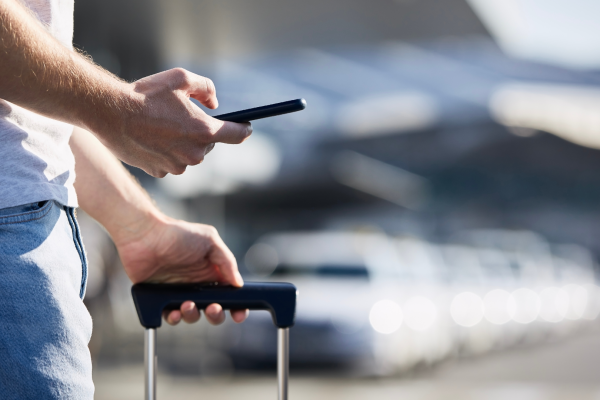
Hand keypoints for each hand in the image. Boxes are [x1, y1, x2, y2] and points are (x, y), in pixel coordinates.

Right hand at [94, 68, 251, 177]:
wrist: (110, 113)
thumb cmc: (146, 94)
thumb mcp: (181, 78)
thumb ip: (206, 88)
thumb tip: (214, 105)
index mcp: (203, 131)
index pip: (236, 135)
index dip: (244, 129)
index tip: (247, 127)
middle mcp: (194, 153)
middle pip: (208, 143)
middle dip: (200, 131)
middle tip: (181, 116)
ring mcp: (177, 166)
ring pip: (189, 154)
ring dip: (181, 142)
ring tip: (160, 126)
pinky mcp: (160, 172)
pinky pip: (171, 162)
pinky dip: (165, 152)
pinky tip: (150, 138)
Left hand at [115, 213, 247, 325]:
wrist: (144, 236)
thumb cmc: (177, 234)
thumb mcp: (210, 241)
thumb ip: (227, 261)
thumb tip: (238, 283)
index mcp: (211, 271)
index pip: (228, 293)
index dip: (236, 305)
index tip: (239, 314)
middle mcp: (197, 284)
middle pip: (213, 309)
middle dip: (216, 315)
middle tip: (212, 308)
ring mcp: (179, 292)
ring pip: (193, 315)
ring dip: (193, 315)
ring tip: (188, 305)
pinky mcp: (160, 297)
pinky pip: (170, 315)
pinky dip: (174, 317)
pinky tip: (173, 311)